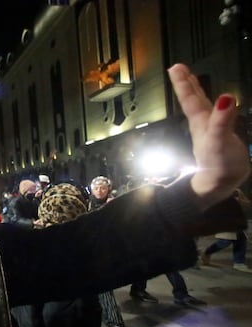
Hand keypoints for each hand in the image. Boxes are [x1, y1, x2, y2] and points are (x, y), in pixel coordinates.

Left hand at [168, 63, 249, 209]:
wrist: (221, 184)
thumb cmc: (219, 164)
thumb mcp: (220, 141)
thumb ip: (222, 121)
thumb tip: (225, 97)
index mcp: (201, 122)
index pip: (191, 99)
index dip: (184, 83)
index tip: (175, 67)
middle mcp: (203, 123)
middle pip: (193, 99)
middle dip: (186, 83)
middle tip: (178, 67)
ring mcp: (211, 129)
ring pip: (202, 105)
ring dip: (196, 91)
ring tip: (190, 78)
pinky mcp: (220, 136)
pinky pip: (214, 114)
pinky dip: (213, 104)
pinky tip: (216, 102)